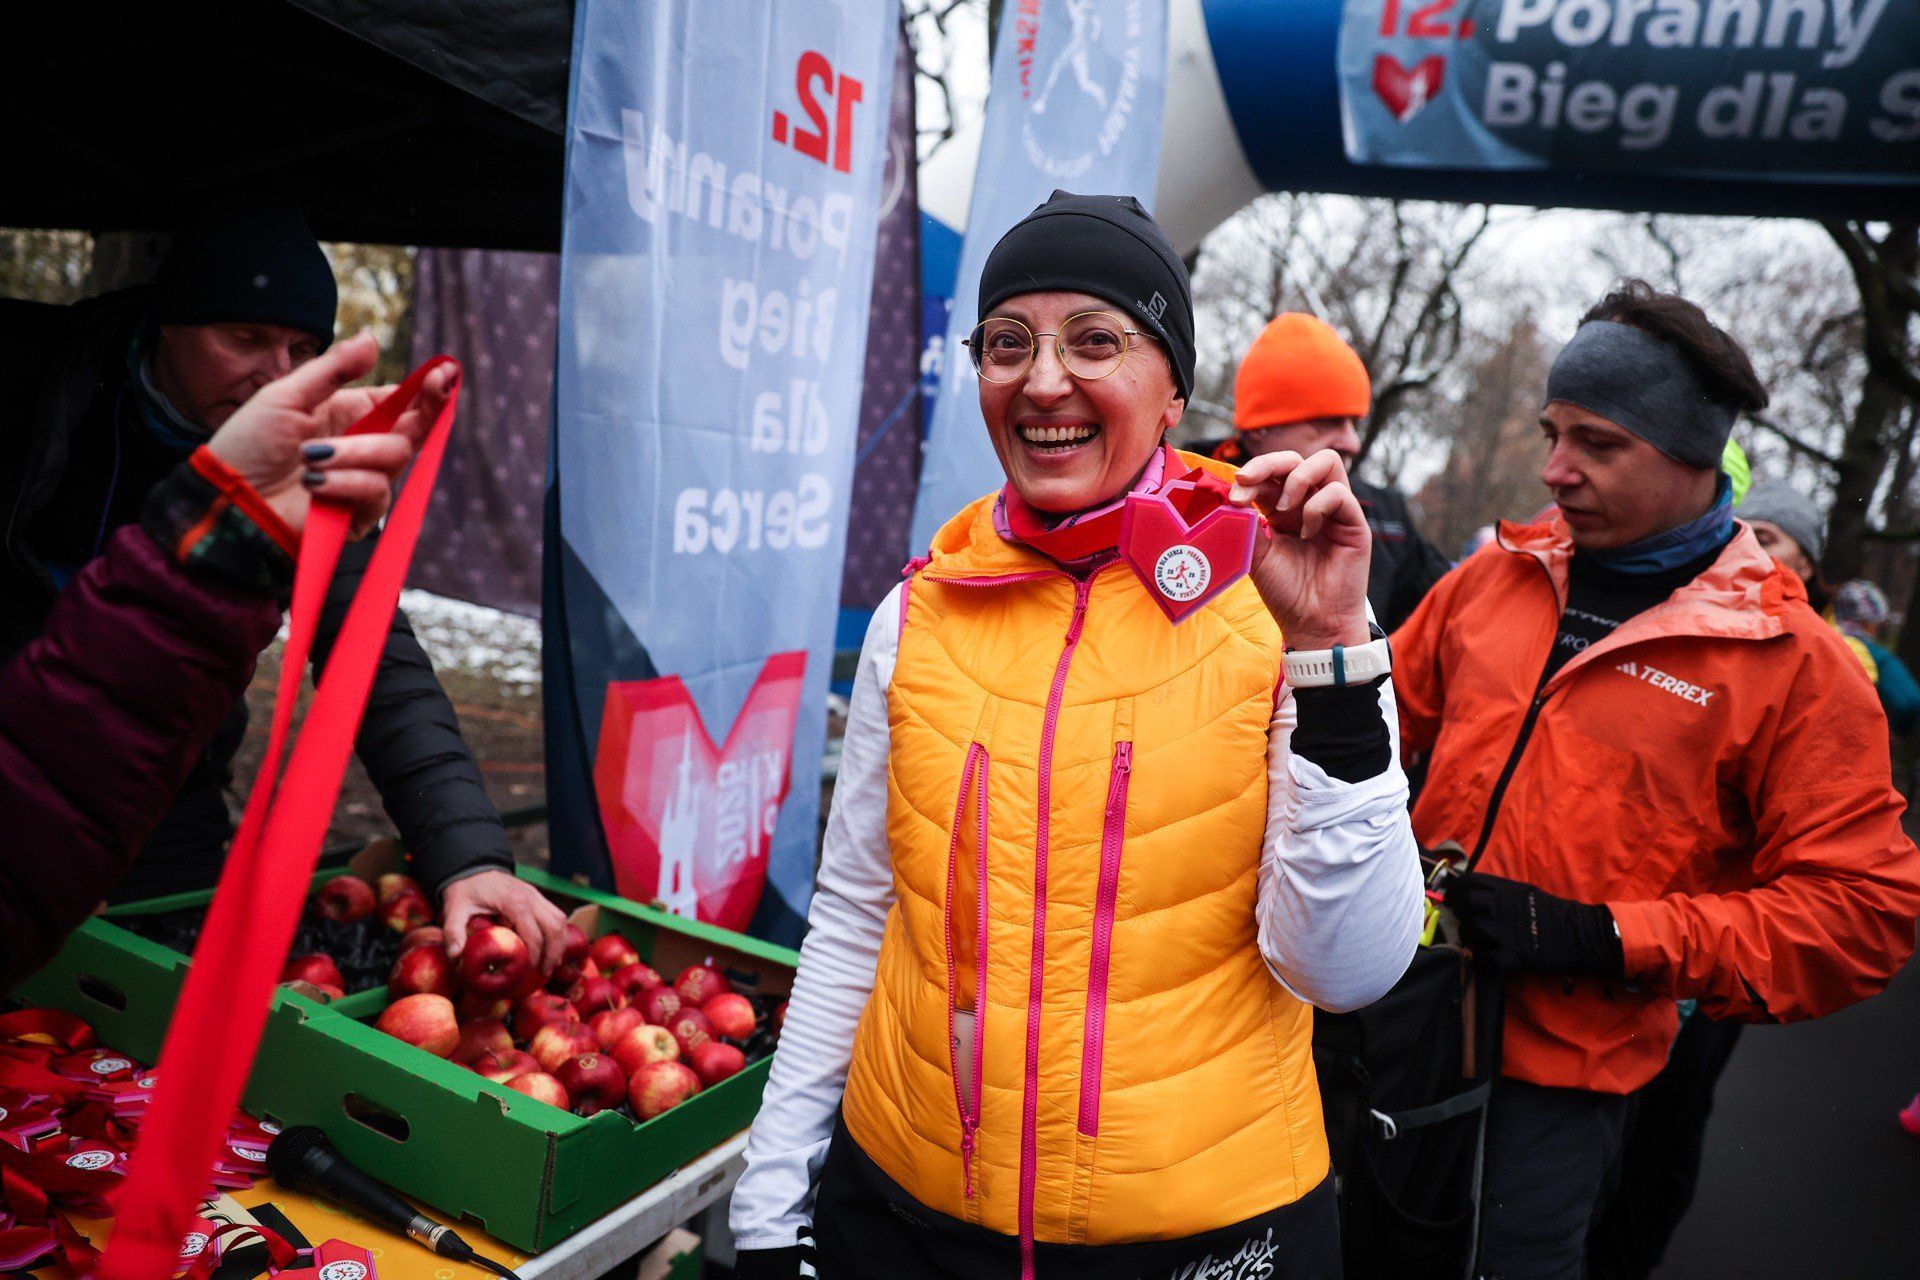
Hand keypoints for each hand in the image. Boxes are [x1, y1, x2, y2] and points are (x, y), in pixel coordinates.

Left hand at [204, 331, 455, 538]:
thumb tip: (372, 337)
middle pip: (414, 428)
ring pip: (394, 456)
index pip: (400, 401)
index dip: (427, 389)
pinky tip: (313, 484)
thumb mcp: (285, 395)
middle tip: (436, 388)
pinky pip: (377, 492)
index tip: (445, 373)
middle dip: (426, 408)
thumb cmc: (247, 447)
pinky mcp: (360, 515)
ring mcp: (363, 481)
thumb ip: (333, 369)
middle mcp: (361, 447)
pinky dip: (346, 484)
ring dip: (354, 453)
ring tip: (310, 459)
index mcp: (348, 414)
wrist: (229, 500)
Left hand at [441, 870, 570, 973]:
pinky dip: (557, 933)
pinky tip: (550, 948)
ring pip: (559, 920)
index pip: (533, 932)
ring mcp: (536, 895)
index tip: (528, 971)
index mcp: (513, 901)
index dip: (534, 954)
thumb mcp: (454, 910)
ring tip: (550, 964)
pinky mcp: (537, 897)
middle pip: (553, 927)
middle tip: (544, 973)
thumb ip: (453, 931)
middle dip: (553, 952)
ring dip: (559, 943)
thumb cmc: (465, 892)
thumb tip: (456, 956)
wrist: (472, 870)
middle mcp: (530, 896)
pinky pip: (556, 915)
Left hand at [1227, 449, 1371, 650]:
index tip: (1233, 494)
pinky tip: (1308, 533)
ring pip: (1326, 463)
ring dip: (1297, 478)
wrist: (1312, 624)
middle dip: (1268, 463)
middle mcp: (1309, 504)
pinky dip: (1317, 507)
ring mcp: (1334, 510)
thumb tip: (1226, 497)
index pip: (1270, 474)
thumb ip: (1246, 525)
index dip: (1250, 476)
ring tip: (1283, 510)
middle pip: (1296, 458)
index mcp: (1284, 509)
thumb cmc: (1287, 593)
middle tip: (1247, 481)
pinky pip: (1339, 493)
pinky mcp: (1354, 523)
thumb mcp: (1257, 556)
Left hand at [1443, 872, 1623, 975]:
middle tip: (1465, 921)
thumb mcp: (1526, 893)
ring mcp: (1507, 932)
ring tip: (1477, 941)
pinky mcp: (1513, 956)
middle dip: (1460, 913)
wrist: (1584, 934)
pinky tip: (1487, 958)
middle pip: (1466, 905)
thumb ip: (1500, 892)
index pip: (1469, 882)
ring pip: (1470, 931)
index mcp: (1507, 890)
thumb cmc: (1555, 913)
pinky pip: (1483, 959)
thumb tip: (1472, 893)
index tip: (1452, 899)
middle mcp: (1503, 907)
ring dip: (1468, 938)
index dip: (1455, 890)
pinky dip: (1480, 960)